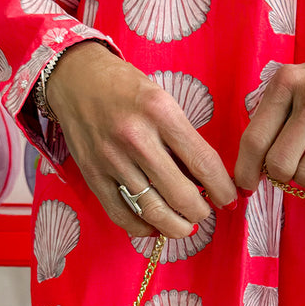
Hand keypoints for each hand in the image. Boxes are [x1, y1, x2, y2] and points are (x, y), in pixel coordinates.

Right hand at [46, 42, 236, 236]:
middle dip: (200, 213)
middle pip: (181, 195)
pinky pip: (122, 215)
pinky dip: (143, 229)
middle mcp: (136, 137)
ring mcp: (111, 159)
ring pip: (152, 211)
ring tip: (185, 226)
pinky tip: (154, 226)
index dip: (222, 189)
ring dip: (176, 227)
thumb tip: (208, 183)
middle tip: (204, 213)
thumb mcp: (163, 101)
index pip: (203, 163)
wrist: (75, 77)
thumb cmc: (127, 89)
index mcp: (160, 112)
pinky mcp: (92, 175)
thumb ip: (184, 140)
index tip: (229, 200)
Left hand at [234, 48, 304, 199]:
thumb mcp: (291, 86)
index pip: (255, 139)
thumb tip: (249, 172)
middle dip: (279, 175)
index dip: (246, 170)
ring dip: (303, 180)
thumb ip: (269, 121)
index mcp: (286, 83)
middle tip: (286, 168)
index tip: (246, 185)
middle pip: (279, 163)